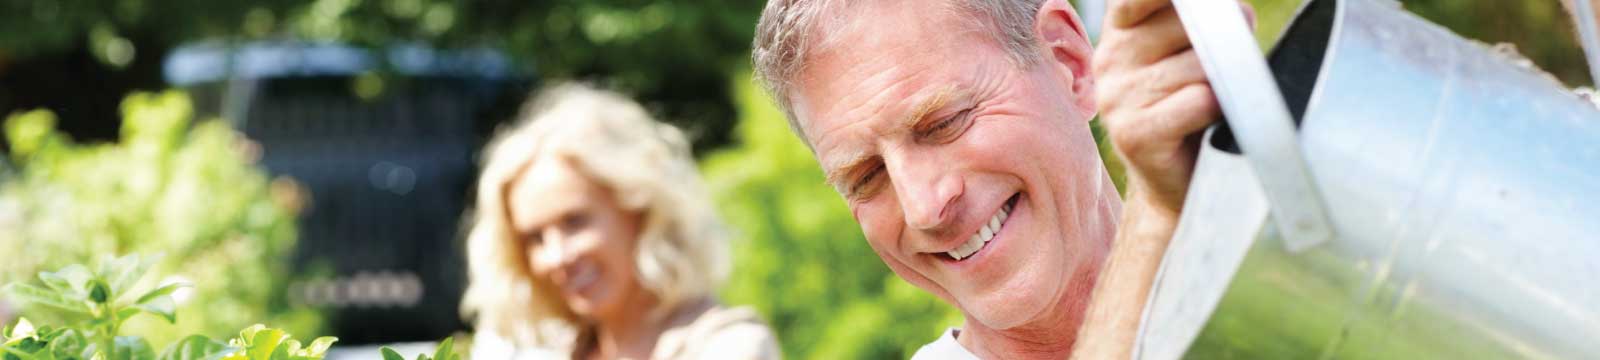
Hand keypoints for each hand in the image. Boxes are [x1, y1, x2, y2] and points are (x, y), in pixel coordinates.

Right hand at [1092, 0, 1254, 216]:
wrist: (1172, 181)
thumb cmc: (1190, 107)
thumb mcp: (1184, 51)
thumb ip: (1194, 20)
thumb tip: (1232, 13)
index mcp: (1121, 28)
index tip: (1201, 7)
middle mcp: (1110, 56)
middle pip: (1190, 21)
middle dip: (1225, 37)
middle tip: (1224, 64)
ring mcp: (1117, 96)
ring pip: (1200, 64)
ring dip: (1221, 84)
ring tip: (1208, 103)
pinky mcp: (1133, 133)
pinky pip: (1199, 101)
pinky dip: (1216, 111)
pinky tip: (1204, 124)